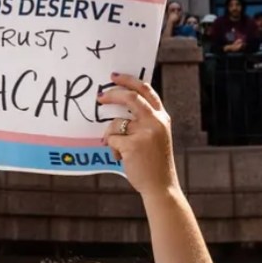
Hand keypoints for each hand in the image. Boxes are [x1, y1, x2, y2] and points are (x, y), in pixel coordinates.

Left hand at [100, 73, 178, 197]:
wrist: (161, 186)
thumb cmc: (155, 162)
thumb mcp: (156, 136)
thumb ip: (144, 121)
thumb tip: (118, 107)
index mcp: (162, 117)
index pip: (146, 90)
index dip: (129, 80)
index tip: (115, 76)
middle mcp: (155, 122)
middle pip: (130, 97)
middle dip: (112, 94)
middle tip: (100, 97)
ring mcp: (145, 133)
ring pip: (115, 123)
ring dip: (111, 135)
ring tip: (119, 150)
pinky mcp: (132, 145)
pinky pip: (112, 140)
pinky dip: (112, 149)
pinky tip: (121, 158)